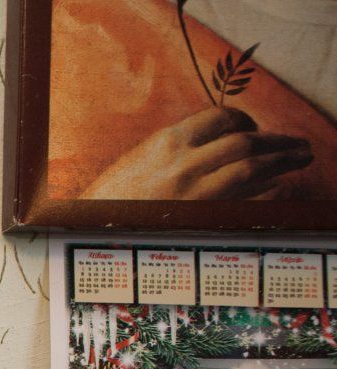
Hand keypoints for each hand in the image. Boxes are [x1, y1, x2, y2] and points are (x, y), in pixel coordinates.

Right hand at [83, 108, 311, 200]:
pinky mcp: (200, 216)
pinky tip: (279, 188)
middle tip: (295, 145)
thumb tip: (209, 148)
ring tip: (301, 158)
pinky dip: (269, 189)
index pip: (220, 117)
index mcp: (165, 142)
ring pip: (252, 165)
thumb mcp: (136, 163)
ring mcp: (193, 190)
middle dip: (276, 140)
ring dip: (282, 159)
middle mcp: (183, 161)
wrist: (85, 233)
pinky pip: (247, 197)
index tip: (253, 130)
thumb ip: (172, 152)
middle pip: (244, 140)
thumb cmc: (108, 202)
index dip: (245, 121)